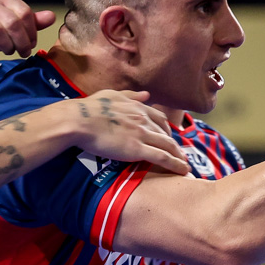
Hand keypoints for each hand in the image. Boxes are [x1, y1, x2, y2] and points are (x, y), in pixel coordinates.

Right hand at [0, 0, 55, 64]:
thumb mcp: (19, 29)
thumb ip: (34, 22)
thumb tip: (52, 16)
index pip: (25, 12)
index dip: (31, 32)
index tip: (32, 44)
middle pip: (13, 22)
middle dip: (21, 42)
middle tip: (23, 52)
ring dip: (6, 45)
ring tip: (8, 50)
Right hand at [67, 91, 188, 174]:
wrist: (79, 120)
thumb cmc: (89, 108)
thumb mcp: (111, 95)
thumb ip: (130, 95)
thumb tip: (146, 94)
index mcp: (137, 107)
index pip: (159, 118)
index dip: (166, 128)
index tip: (168, 136)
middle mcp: (143, 119)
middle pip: (166, 133)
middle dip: (174, 144)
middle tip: (178, 153)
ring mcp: (142, 134)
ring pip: (168, 145)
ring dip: (179, 156)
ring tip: (185, 165)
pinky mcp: (137, 149)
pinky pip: (162, 157)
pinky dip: (175, 164)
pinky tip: (183, 170)